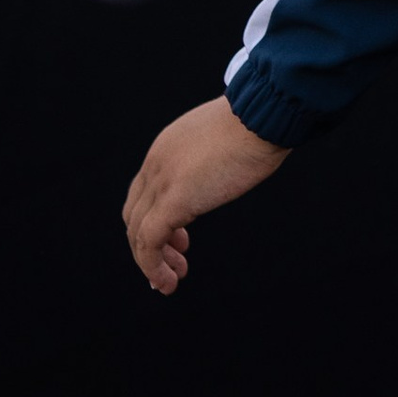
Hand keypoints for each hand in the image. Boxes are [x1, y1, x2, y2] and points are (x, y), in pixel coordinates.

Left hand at [122, 95, 289, 295]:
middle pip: (134, 214)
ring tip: (171, 280)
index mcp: (166, 147)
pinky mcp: (172, 200)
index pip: (144, 192)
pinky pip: (149, 243)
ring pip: (137, 233)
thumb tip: (226, 170)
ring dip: (151, 262)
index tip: (180, 241)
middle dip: (149, 245)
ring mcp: (161, 181)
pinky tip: (169, 281)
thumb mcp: (222, 140)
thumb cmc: (258, 124)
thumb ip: (211, 159)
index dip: (155, 220)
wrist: (263, 115)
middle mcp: (155, 163)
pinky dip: (153, 267)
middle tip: (175, 263)